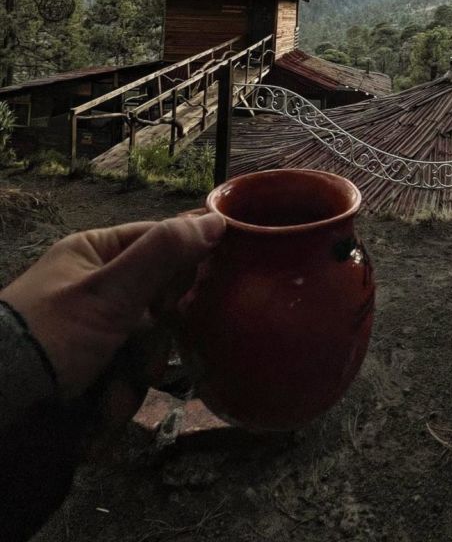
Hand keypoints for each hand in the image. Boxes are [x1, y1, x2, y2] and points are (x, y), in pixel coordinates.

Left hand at [0, 213, 224, 401]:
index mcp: (96, 254)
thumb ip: (164, 254)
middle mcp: (97, 289)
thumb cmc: (50, 337)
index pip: (161, 244)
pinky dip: (115, 400)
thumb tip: (218, 219)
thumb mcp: (110, 291)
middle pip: (158, 305)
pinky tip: (96, 415)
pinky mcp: (89, 373)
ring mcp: (93, 333)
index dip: (181, 271)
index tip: (185, 299)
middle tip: (141, 361)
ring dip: (132, 379)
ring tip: (107, 399)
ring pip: (145, 348)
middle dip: (150, 344)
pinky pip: (124, 379)